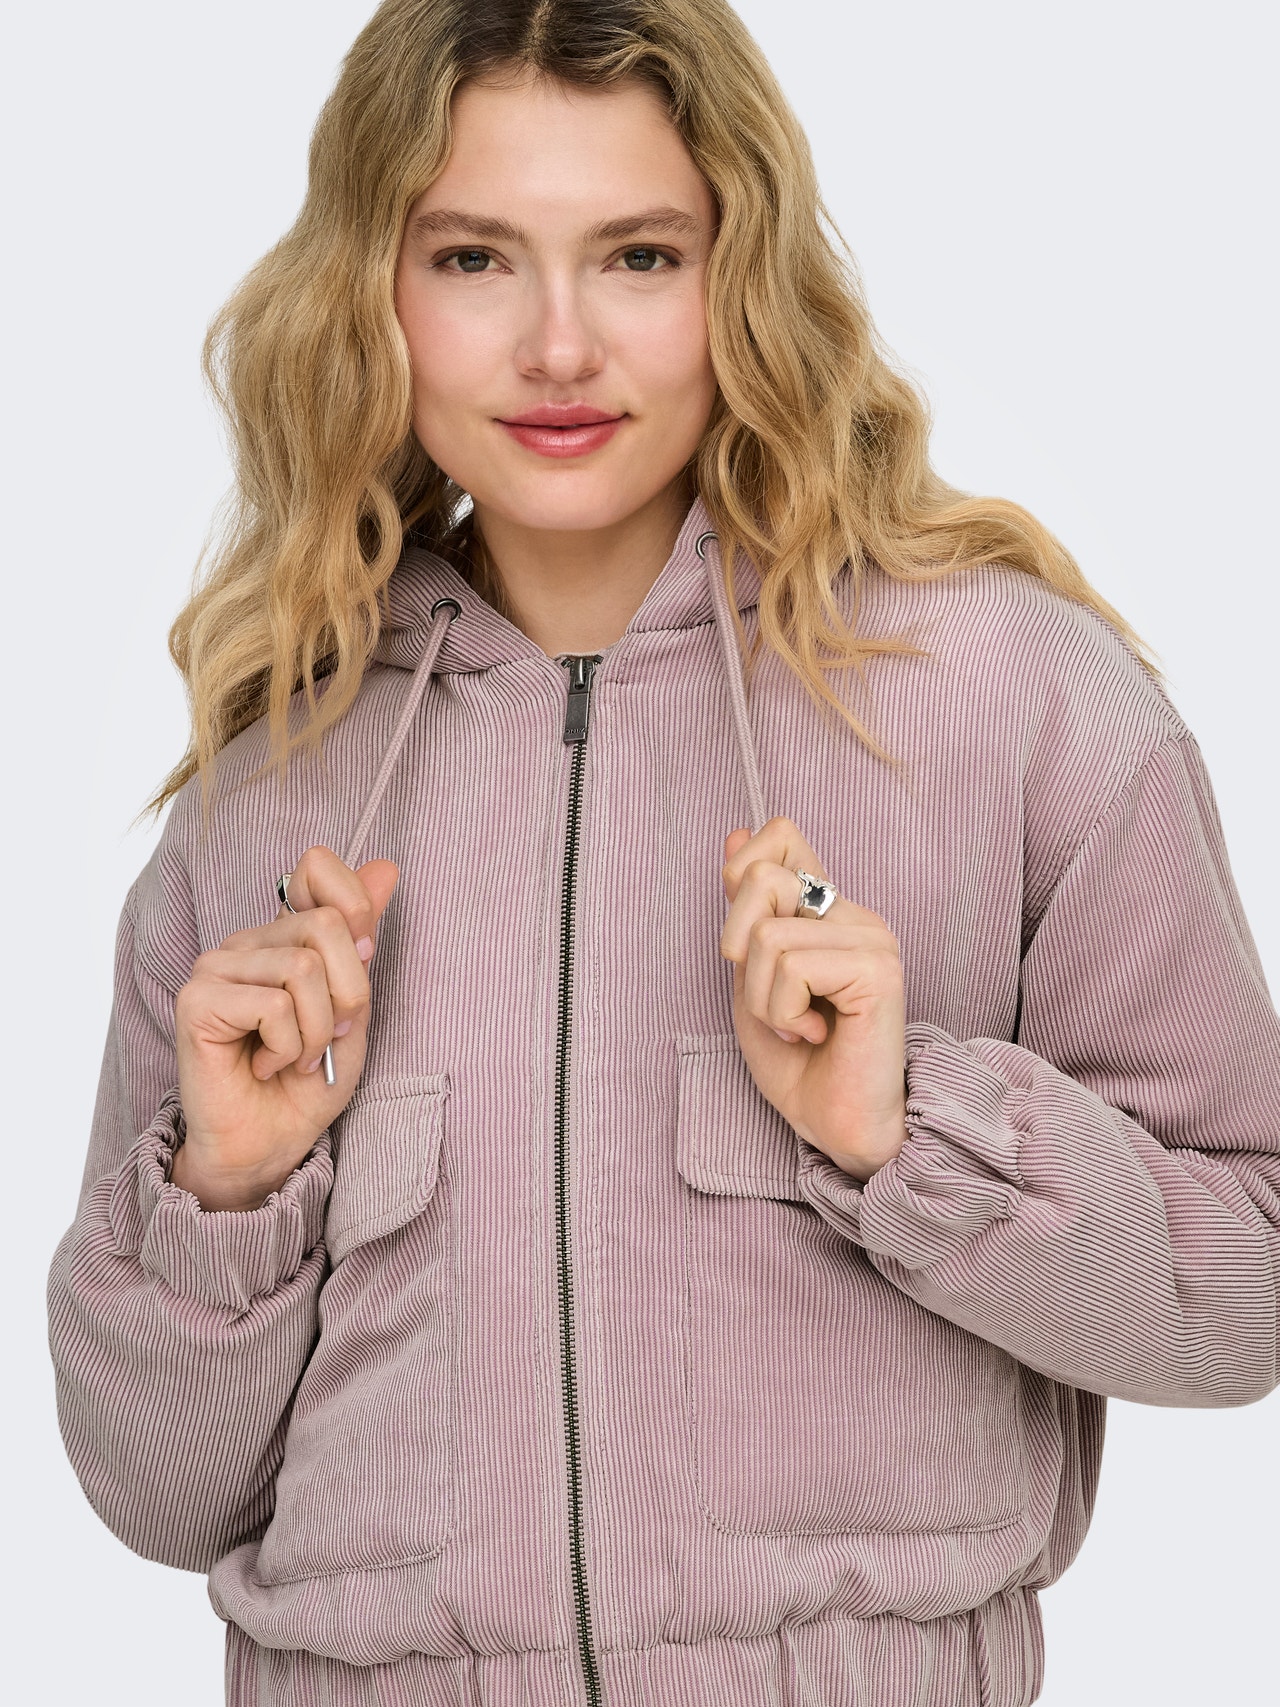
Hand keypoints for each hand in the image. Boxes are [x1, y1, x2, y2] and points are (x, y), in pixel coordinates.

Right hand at [171, 846, 398, 1208]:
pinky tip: (266, 1066)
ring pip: (303, 968)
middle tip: (328, 1038)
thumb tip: (385, 866)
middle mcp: (248, 941)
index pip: (317, 866)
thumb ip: (362, 938)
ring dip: (317, 1031)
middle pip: (327, 924)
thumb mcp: (355, 1007)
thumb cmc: (311, 1082)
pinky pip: (273, 1006)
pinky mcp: (198, 1000)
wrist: (271, 1144)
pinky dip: (288, 1048)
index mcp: (284, 935)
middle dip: (348, 993)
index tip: (360, 962)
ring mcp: (217, 966)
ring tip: (297, 1059)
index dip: (355, 906)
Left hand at [720, 817, 908, 1183]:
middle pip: (759, 877)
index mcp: (827, 911)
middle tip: (772, 1000)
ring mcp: (871, 937)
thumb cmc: (799, 1065)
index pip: (780, 835)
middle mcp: (855, 913)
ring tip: (796, 1026)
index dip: (741, 876)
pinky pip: (791, 966)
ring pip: (766, 935)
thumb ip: (746, 912)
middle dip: (737, 949)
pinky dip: (783, 1012)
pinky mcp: (877, 969)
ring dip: (762, 998)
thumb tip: (735, 833)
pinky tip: (815, 1034)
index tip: (746, 947)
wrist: (838, 1128)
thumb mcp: (751, 980)